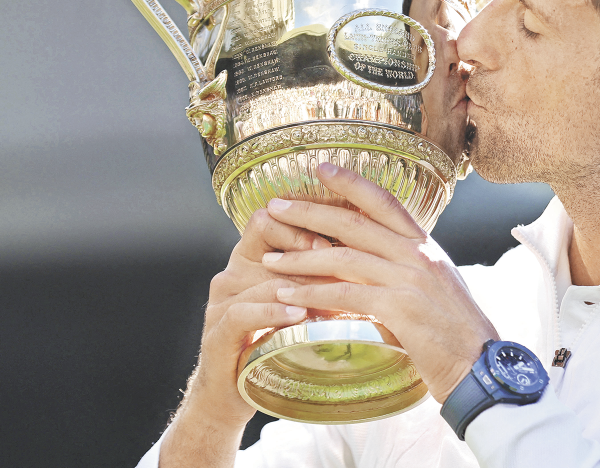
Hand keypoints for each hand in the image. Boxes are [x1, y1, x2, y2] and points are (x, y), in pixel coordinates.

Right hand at [183, 209, 331, 426]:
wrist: (233, 393)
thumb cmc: (277, 341)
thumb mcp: (302, 300)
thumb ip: (322, 274)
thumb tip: (372, 255)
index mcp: (253, 255)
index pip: (272, 215)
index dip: (306, 220)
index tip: (342, 233)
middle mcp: (235, 269)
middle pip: (268, 236)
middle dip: (311, 247)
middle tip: (347, 260)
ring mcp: (223, 299)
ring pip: (265, 276)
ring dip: (305, 285)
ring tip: (338, 293)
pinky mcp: (217, 331)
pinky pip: (244, 312)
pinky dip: (275, 312)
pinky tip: (300, 315)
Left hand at [261, 162, 499, 401]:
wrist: (480, 364)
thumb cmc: (456, 332)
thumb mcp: (435, 286)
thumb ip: (407, 269)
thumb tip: (374, 261)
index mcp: (425, 245)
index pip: (384, 200)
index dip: (351, 181)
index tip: (320, 167)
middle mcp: (417, 254)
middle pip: (353, 222)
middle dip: (308, 212)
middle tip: (274, 207)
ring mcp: (409, 279)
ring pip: (342, 257)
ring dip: (300, 257)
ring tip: (269, 259)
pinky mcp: (399, 308)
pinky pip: (344, 295)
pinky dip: (310, 293)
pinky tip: (286, 295)